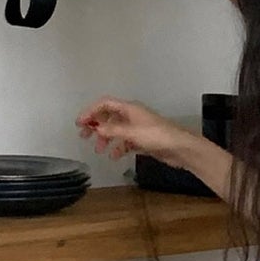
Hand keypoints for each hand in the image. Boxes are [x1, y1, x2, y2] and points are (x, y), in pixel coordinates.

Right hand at [76, 97, 190, 166]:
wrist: (179, 148)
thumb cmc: (158, 136)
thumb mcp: (131, 132)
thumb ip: (112, 130)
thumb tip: (96, 128)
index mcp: (129, 108)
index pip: (105, 104)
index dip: (91, 111)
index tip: (80, 123)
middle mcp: (132, 116)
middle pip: (109, 116)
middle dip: (96, 125)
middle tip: (84, 136)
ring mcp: (138, 128)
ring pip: (116, 130)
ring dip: (106, 138)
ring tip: (99, 150)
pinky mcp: (142, 140)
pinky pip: (125, 141)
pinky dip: (118, 147)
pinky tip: (115, 156)